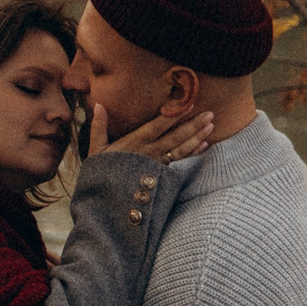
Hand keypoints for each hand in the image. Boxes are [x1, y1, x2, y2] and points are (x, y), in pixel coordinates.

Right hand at [93, 104, 215, 164]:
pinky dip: (193, 154)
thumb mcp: (96, 149)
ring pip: (181, 150)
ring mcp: (158, 165)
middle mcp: (149, 153)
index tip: (188, 103)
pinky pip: (181, 163)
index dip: (174, 114)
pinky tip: (204, 145)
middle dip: (193, 124)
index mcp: (134, 143)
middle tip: (210, 113)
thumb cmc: (100, 173)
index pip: (158, 125)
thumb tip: (98, 105)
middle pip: (175, 137)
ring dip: (197, 137)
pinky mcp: (162, 176)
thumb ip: (98, 126)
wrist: (105, 202)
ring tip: (211, 126)